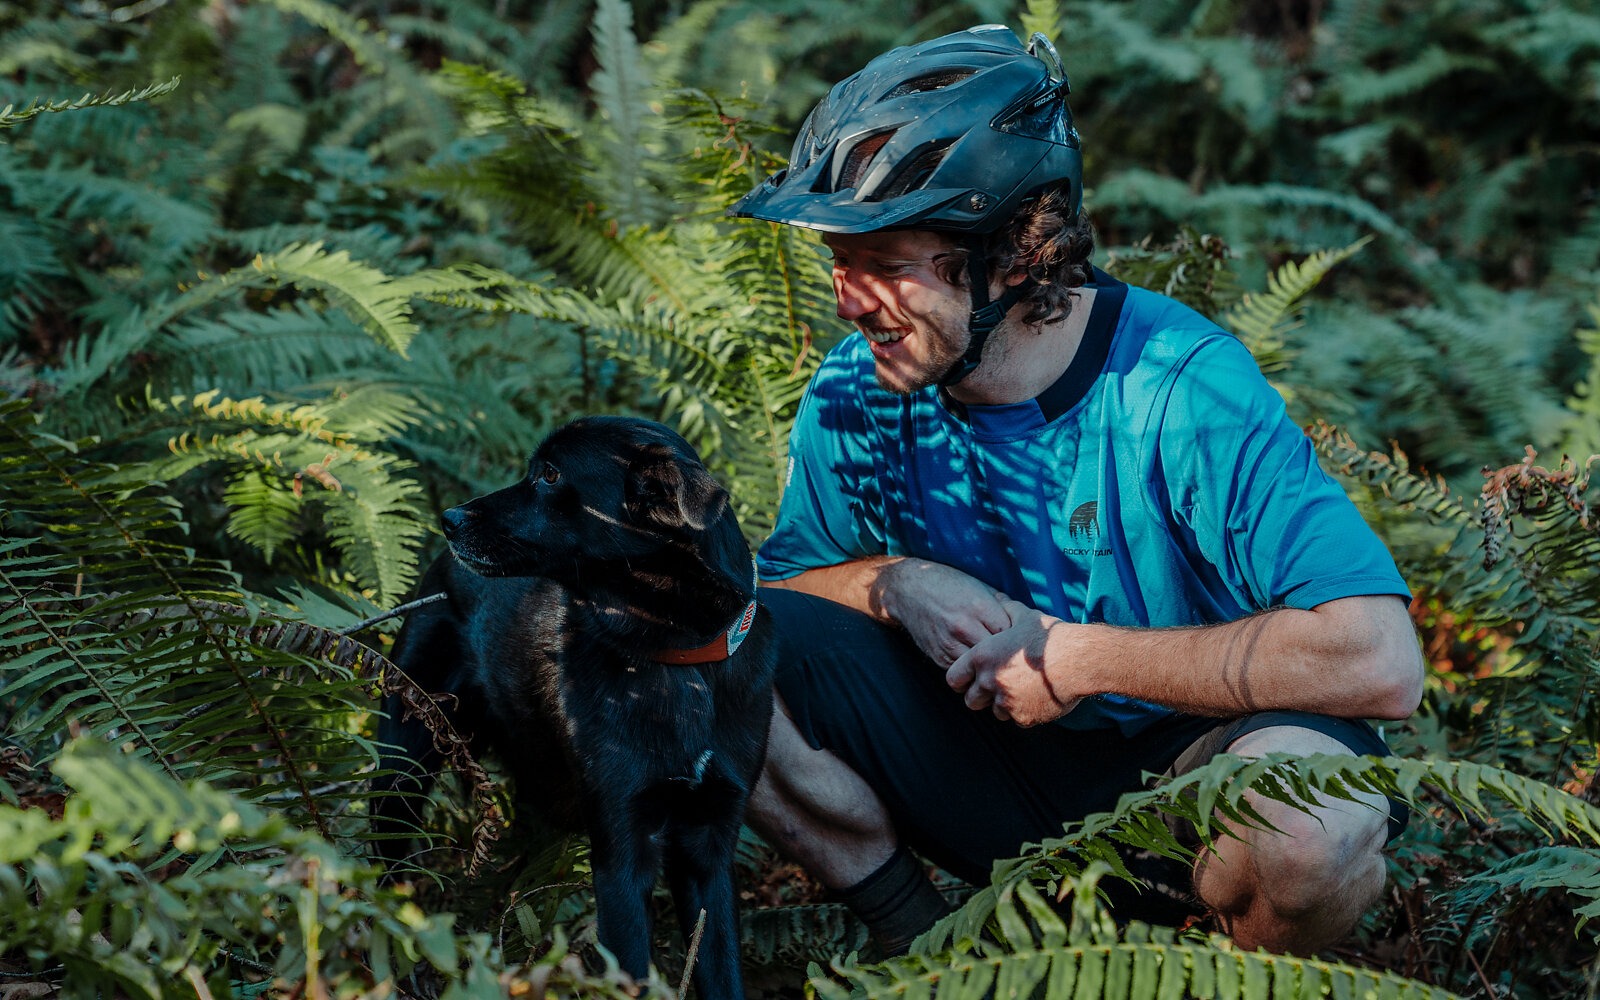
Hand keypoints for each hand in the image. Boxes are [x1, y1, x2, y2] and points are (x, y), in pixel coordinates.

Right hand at [874, 559, 1009, 667]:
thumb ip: (1001, 606)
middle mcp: (965, 627)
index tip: (1019, 639)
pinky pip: (963, 671)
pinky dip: (971, 670)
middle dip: (1006, 656)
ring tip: (997, 666)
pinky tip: (977, 665)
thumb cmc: (947, 583)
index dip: (1017, 638)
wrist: (907, 589)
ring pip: (980, 668)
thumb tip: (1023, 622)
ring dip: (988, 668)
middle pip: (997, 654)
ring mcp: (950, 644)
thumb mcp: (979, 587)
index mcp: (980, 608)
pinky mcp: (938, 656)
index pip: (1011, 634)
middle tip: (1013, 658)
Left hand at [945, 600, 1084, 726]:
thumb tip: (999, 597)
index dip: (960, 679)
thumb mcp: (1025, 616)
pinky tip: (1035, 698)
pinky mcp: (1024, 717)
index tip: (969, 680)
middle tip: (995, 689)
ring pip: (995, 712)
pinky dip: (1023, 712)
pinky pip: (1017, 719)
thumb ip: (1007, 609)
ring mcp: (1006, 702)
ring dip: (1003, 705)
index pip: (953, 678)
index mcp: (983, 658)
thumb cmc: (1049, 636)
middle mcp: (990, 682)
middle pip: (971, 701)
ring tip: (1019, 691)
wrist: (1078, 660)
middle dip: (980, 697)